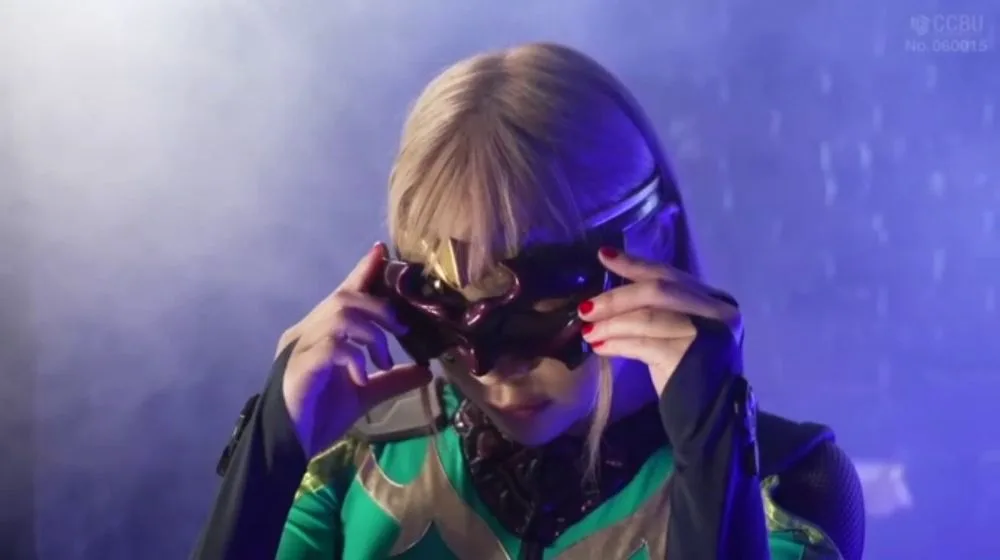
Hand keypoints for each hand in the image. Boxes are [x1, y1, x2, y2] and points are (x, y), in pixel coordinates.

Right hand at [278, 243, 432, 457]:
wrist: (290, 445)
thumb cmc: (320, 415)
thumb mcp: (366, 394)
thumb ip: (392, 379)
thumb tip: (426, 371)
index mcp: (321, 332)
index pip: (344, 293)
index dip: (362, 271)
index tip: (381, 251)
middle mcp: (307, 332)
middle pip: (344, 298)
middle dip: (379, 307)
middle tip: (401, 329)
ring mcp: (301, 347)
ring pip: (339, 315)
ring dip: (370, 332)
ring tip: (383, 359)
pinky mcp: (301, 366)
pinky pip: (331, 346)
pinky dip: (354, 356)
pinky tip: (362, 375)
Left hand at [577, 247, 742, 394]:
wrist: (712, 419)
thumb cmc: (689, 375)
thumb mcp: (677, 335)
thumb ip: (658, 312)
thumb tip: (609, 297)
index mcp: (716, 302)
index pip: (669, 275)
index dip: (634, 264)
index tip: (603, 255)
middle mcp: (718, 313)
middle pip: (657, 290)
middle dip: (616, 297)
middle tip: (586, 308)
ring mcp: (708, 333)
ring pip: (648, 316)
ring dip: (612, 323)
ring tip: (588, 332)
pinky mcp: (691, 356)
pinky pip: (644, 343)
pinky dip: (618, 343)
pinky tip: (600, 347)